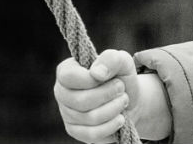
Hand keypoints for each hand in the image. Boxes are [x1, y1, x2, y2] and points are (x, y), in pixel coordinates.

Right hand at [54, 49, 170, 142]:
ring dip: (114, 108)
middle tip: (121, 89)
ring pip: (89, 118)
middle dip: (108, 95)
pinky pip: (92, 133)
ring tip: (122, 101)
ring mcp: (66, 114)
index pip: (68, 77)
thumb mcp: (122, 62)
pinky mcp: (76, 131)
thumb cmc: (121, 77)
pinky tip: (119, 117)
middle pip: (80, 101)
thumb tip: (97, 73)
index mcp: (66, 71)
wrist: (131, 100)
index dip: (91, 79)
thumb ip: (111, 59)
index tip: (110, 78)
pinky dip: (112, 125)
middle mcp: (62, 92)